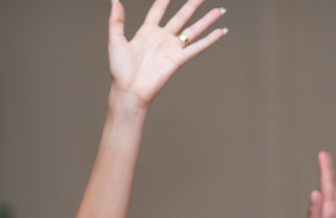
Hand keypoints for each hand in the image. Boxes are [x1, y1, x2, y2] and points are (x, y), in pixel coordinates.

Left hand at [108, 0, 227, 107]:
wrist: (130, 91)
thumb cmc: (120, 70)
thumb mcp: (115, 41)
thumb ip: (116, 21)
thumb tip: (114, 1)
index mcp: (147, 32)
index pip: (158, 10)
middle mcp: (162, 38)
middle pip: (181, 16)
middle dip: (192, 4)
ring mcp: (171, 48)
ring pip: (193, 30)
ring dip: (207, 20)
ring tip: (219, 10)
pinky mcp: (178, 59)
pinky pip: (197, 47)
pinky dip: (210, 39)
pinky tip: (221, 31)